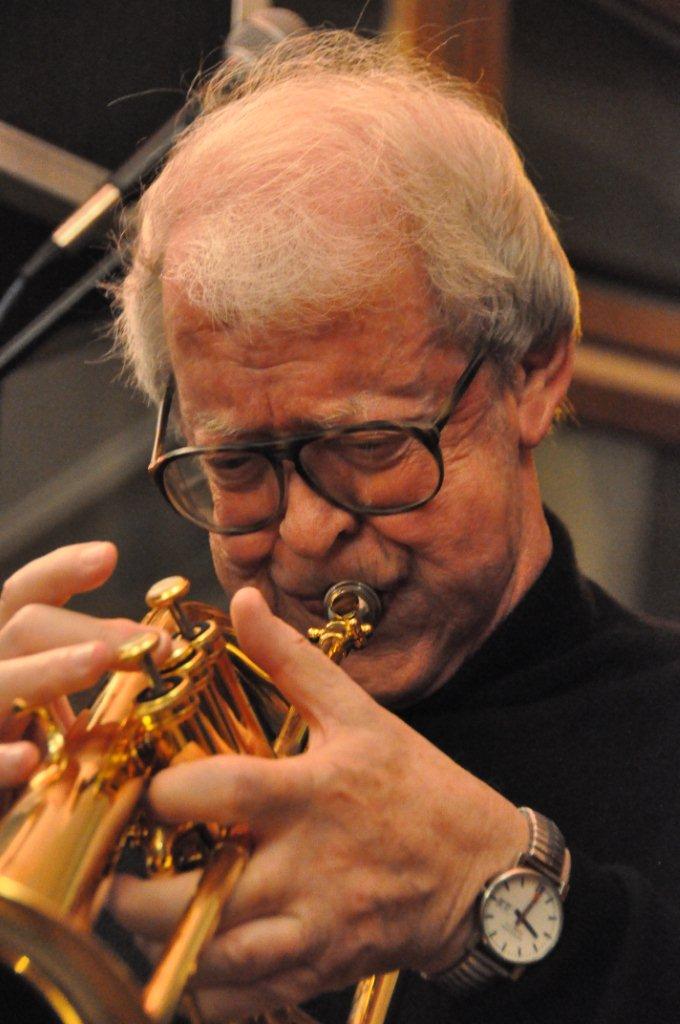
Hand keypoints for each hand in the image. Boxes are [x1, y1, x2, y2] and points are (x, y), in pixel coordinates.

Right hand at [0, 542, 170, 787]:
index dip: (60, 570)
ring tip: (96, 663)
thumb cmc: (31, 770)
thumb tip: (159, 647)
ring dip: (48, 671)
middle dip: (90, 629)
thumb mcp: (59, 717)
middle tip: (153, 645)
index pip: (24, 598)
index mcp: (11, 658)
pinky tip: (30, 761)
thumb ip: (92, 679)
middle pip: (23, 627)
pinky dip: (0, 759)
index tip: (109, 556)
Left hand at [109, 587, 527, 1020]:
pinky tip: (191, 957)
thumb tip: (243, 603)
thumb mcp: (360, 715)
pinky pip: (242, 999)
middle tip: (115, 871)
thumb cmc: (419, 790)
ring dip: (161, 944)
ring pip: (210, 960)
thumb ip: (294, 661)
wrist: (483, 874)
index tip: (146, 789)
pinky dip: (204, 989)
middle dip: (133, 894)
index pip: (217, 794)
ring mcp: (312, 927)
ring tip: (143, 914)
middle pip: (193, 899)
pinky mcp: (319, 968)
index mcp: (310, 795)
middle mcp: (305, 868)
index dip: (163, 794)